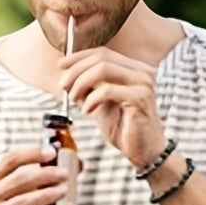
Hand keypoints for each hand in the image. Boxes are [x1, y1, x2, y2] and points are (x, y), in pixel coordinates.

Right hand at [0, 144, 72, 204]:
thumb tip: (72, 164)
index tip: (52, 152)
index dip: (32, 153)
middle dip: (45, 174)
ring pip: (23, 202)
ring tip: (64, 191)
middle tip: (64, 174)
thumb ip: (36, 178)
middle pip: (19, 179)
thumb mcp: (16, 191)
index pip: (11, 160)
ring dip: (47, 195)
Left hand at [61, 46, 165, 167]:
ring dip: (82, 82)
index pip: (103, 52)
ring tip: (74, 98)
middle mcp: (141, 71)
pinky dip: (91, 99)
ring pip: (103, 69)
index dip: (79, 56)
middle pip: (101, 58)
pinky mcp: (140, 98)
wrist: (144, 152)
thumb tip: (68, 76)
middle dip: (76, 70)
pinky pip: (107, 90)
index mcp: (134, 68)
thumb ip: (89, 87)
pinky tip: (87, 110)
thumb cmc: (124, 129)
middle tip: (63, 85)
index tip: (61, 65)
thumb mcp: (101, 103)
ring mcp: (143, 83)